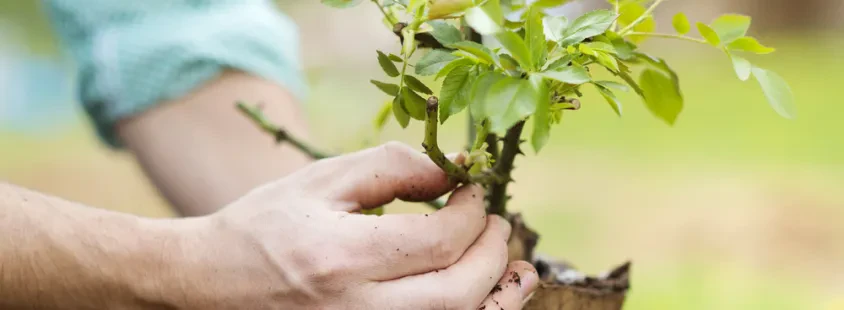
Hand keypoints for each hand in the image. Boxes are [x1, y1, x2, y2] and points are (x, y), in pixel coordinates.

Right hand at [152, 142, 537, 308]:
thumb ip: (392, 169)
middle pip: (459, 293)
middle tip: (496, 224)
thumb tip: (455, 172)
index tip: (474, 193)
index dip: (471, 214)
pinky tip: (482, 297)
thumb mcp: (323, 181)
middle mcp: (357, 309)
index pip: (438, 241)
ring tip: (516, 269)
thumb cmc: (265, 226)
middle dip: (493, 255)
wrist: (212, 284)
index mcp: (342, 258)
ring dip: (497, 298)